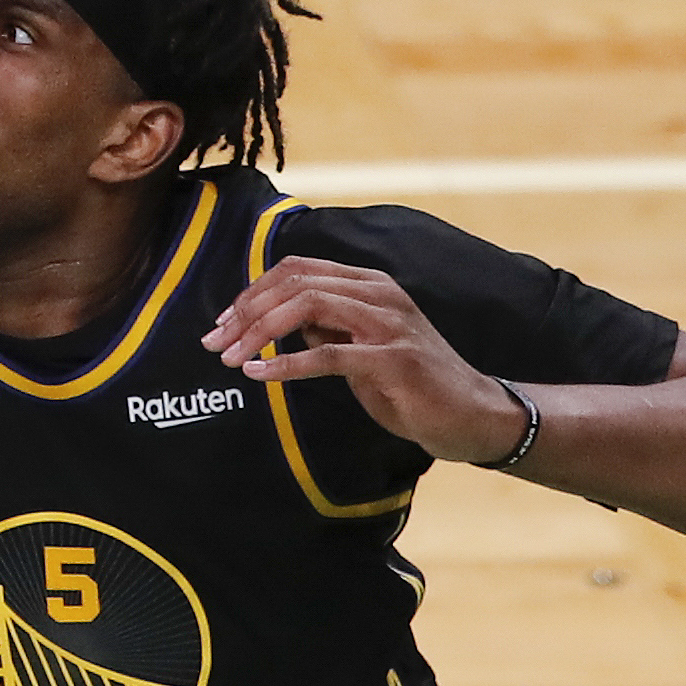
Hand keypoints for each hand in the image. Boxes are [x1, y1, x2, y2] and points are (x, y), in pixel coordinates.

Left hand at [204, 258, 528, 463]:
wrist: (471, 415)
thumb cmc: (410, 384)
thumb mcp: (359, 347)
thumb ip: (325, 327)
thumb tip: (278, 320)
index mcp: (368, 284)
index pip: (296, 270)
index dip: (252, 292)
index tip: (221, 322)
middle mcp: (378, 294)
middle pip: (295, 283)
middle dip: (245, 311)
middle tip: (214, 342)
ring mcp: (389, 323)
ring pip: (308, 307)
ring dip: (260, 332)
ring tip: (232, 358)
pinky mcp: (395, 360)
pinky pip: (330, 354)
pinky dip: (287, 363)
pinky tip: (260, 375)